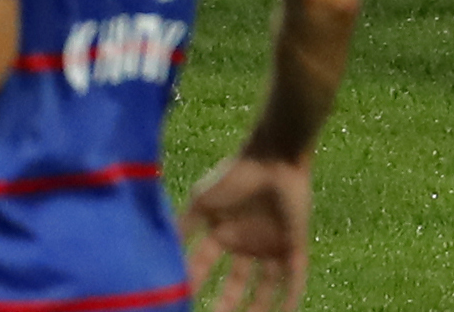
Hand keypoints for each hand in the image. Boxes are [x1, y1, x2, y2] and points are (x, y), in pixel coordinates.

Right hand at [180, 152, 313, 311]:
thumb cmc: (235, 176)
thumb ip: (183, 226)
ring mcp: (271, 245)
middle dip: (226, 304)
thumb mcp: (202, 202)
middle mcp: (246, 244)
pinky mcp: (294, 244)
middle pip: (236, 284)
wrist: (272, 157)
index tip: (182, 302)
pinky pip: (294, 278)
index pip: (205, 267)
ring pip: (266, 286)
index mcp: (223, 233)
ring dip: (258, 308)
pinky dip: (290, 298)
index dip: (195, 284)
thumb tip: (158, 251)